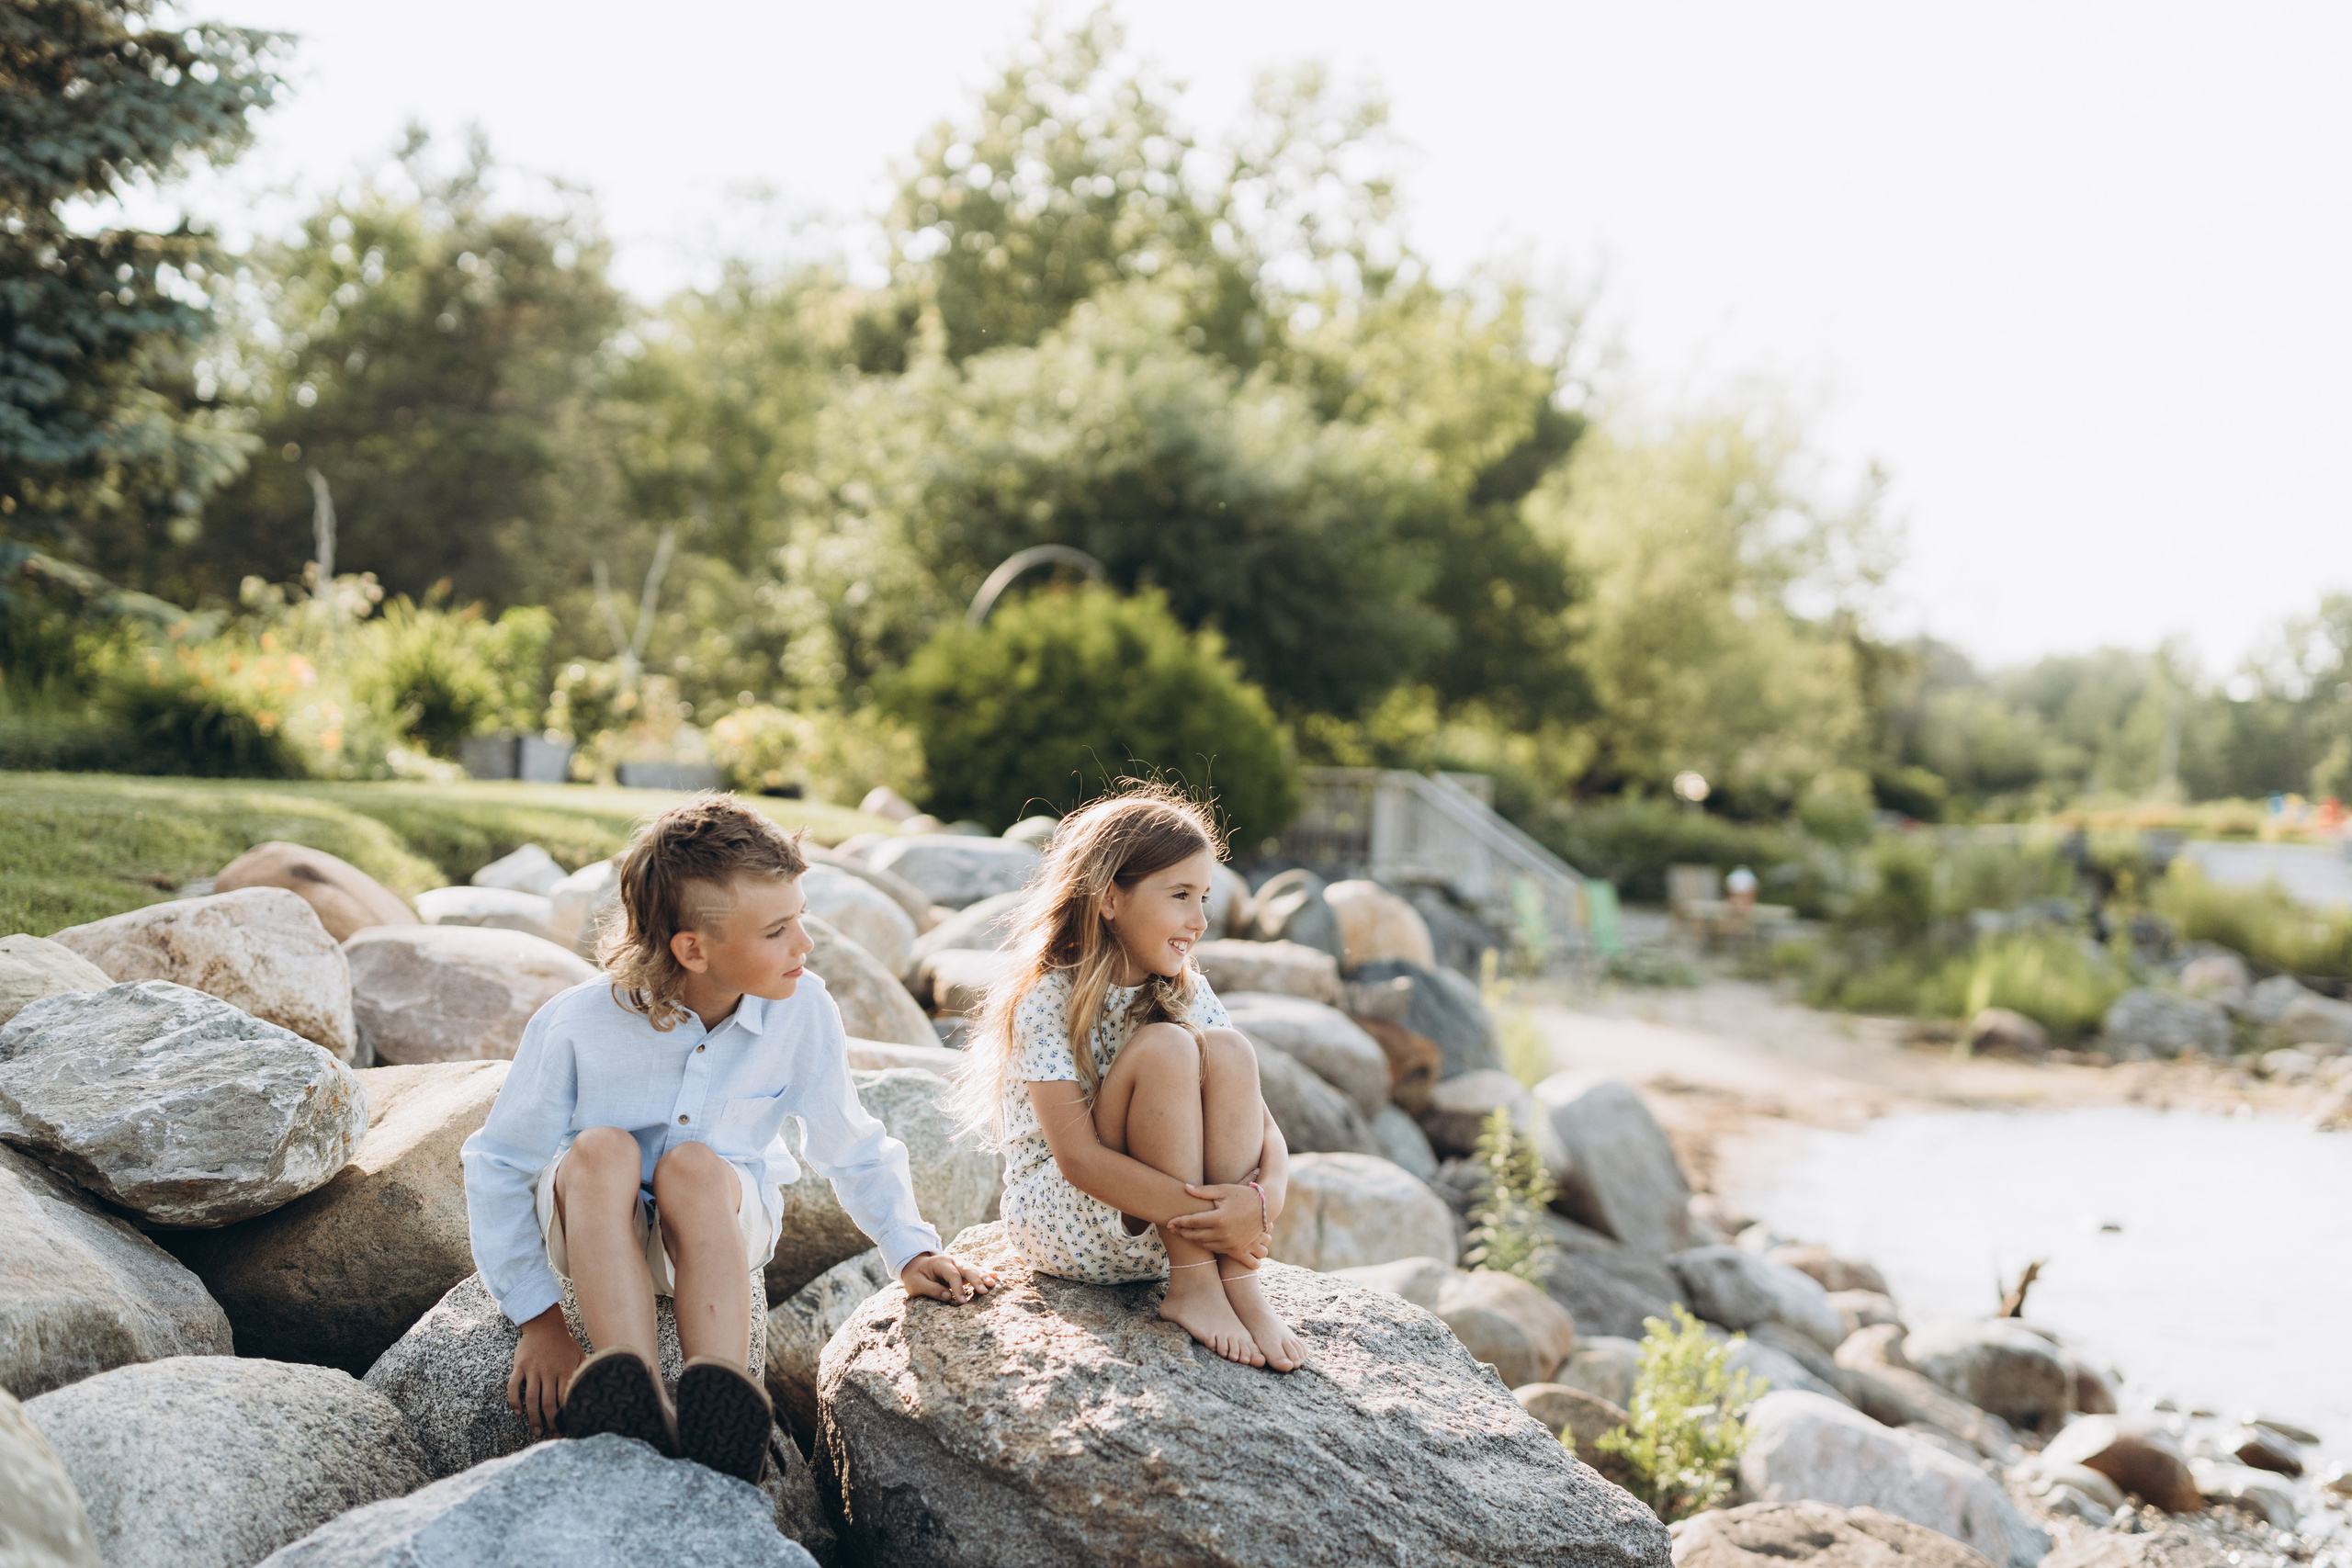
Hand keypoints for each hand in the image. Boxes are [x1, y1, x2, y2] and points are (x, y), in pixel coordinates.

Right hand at [508, 1307, 582, 1436]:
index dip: (566, 1415)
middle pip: (548, 1403)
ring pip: (531, 1398)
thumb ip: (584, 1370)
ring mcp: (533, 1369)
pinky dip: (514, 1400)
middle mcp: (549, 1371)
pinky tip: (517, 1412)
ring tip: (536, 1430)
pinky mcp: (520, 1366)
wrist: (544, 1324)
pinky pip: (514, 1386)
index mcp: (565, 1370)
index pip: (565, 1398)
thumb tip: (596, 1385)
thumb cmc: (564, 1342)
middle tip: (551, 1434)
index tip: (568, 1427)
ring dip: (533, 1417)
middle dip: (550, 1422)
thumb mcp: (578, 1354)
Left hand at [901, 1252, 998, 1303]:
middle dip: (976, 1279)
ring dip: (983, 1276)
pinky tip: (995, 1276)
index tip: (962, 1302)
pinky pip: (975, 1270)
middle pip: (967, 1269)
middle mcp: (952, 1261)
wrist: (917, 1266)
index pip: (952, 1275)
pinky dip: (985, 1273)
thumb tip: (947, 1297)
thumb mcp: (916, 1284)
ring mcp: (959, 1264)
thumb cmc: (916, 1276)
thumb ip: (931, 1289)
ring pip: (974, 1269)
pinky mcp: (963, 1269)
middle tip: (984, 1291)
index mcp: (940, 1263)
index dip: (958, 1288)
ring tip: (992, 1284)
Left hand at [1166, 1183, 1270, 1255]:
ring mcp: (1230, 1243)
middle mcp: (1223, 1233)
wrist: (1266, 1207)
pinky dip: (1205, 1245)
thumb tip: (1185, 1187)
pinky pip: (1216, 1250)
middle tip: (1172, 1229)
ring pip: (1204, 1244)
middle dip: (1181, 1233)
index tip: (1169, 1221)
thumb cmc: (1243, 1194)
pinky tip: (1198, 1240)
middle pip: (1195, 1236)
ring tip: (1182, 1234)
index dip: (1179, 1222)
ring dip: (1191, 1240)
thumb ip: (1203, 1191)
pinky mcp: (1236, 1248)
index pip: (1192, 1222)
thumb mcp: (1223, 1190)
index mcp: (1218, 1218)